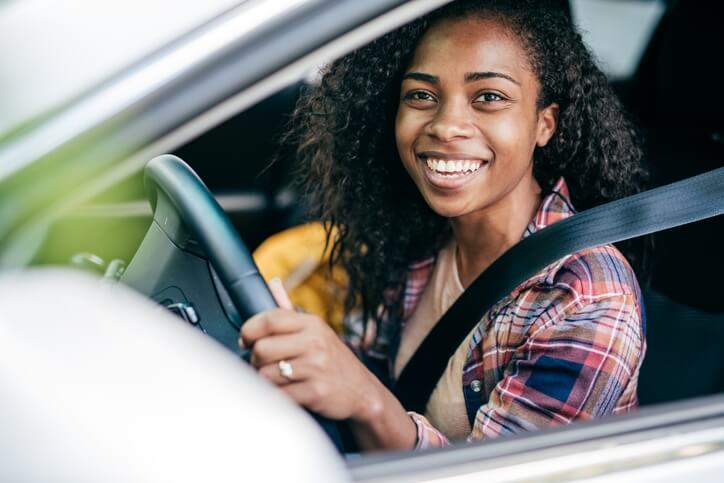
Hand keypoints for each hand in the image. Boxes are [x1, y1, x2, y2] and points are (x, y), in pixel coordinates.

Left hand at [239, 279, 381, 421]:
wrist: (363, 391)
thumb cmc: (333, 360)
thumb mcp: (317, 331)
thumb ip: (290, 311)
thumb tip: (273, 283)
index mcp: (312, 324)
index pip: (270, 319)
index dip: (249, 330)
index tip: (245, 340)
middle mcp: (315, 343)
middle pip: (262, 349)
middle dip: (255, 360)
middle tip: (262, 364)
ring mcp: (316, 368)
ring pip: (266, 375)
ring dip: (265, 380)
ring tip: (278, 379)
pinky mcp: (316, 392)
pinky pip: (279, 395)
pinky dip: (277, 396)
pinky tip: (287, 392)